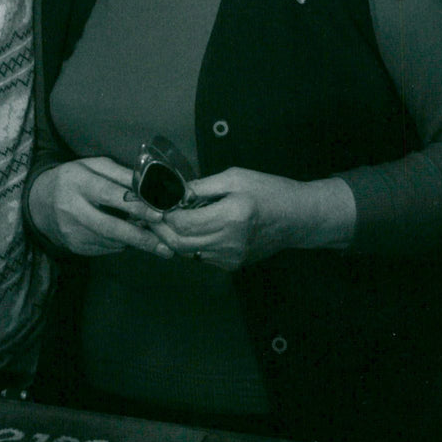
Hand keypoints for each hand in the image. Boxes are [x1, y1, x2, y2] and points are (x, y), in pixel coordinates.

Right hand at [28, 158, 169, 257]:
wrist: (39, 202)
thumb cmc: (74, 178)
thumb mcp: (93, 166)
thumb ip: (120, 174)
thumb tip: (149, 185)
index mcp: (78, 181)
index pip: (109, 195)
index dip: (135, 206)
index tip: (158, 215)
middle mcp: (72, 208)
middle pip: (110, 227)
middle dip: (140, 237)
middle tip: (166, 247)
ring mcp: (72, 232)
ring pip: (110, 241)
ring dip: (135, 242)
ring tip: (157, 243)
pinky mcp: (74, 247)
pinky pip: (105, 248)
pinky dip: (121, 244)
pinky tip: (129, 238)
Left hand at [150, 169, 355, 270]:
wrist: (298, 218)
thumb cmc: (269, 191)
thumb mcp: (235, 177)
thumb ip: (202, 186)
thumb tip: (174, 190)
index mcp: (231, 217)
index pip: (182, 223)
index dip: (160, 213)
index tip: (146, 201)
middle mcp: (229, 243)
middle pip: (178, 242)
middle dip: (158, 227)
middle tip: (143, 210)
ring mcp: (230, 258)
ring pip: (186, 252)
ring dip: (168, 236)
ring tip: (156, 218)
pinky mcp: (231, 264)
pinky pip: (199, 255)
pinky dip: (185, 242)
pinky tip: (180, 228)